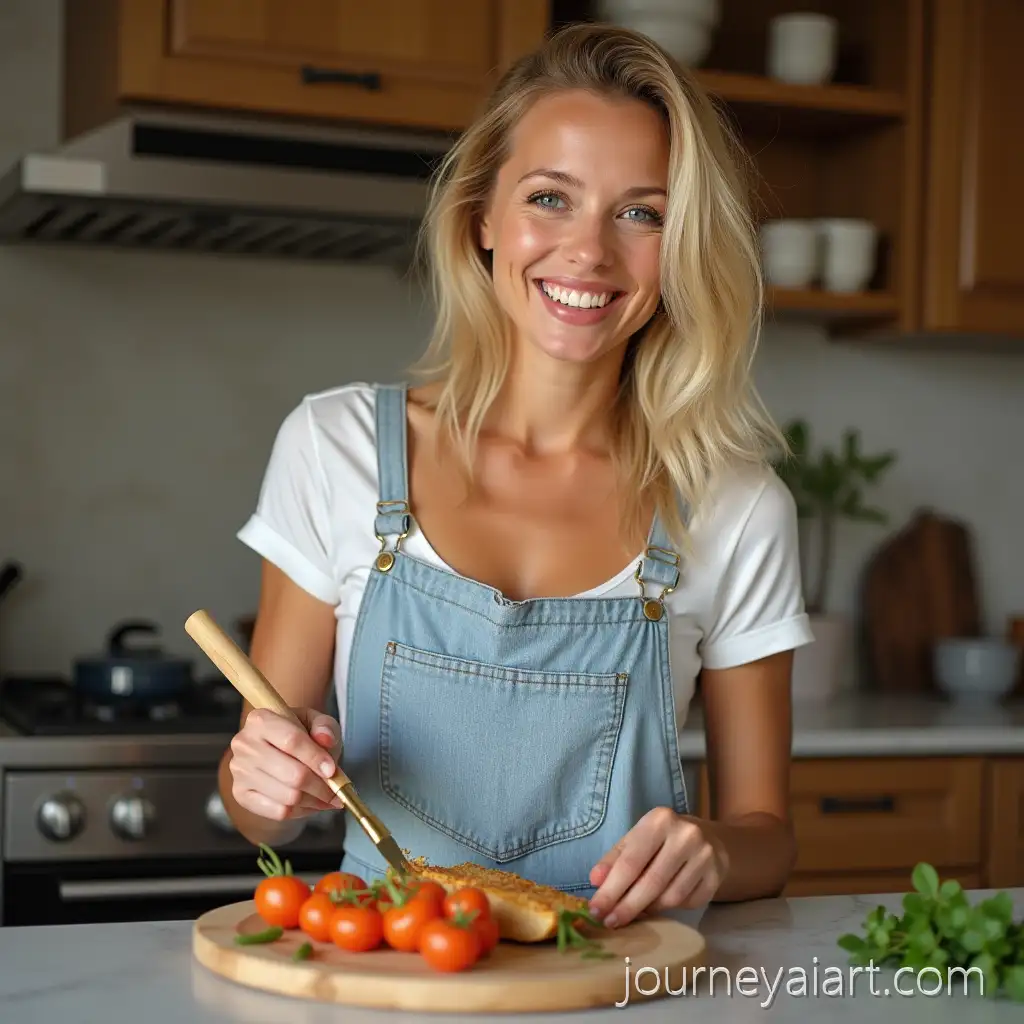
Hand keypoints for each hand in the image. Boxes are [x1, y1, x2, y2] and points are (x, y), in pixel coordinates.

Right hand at [228, 706, 343, 821]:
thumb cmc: (301, 733)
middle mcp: (245, 744)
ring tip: (328, 798)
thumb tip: (325, 739)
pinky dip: (301, 811)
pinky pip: (278, 812)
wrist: (278, 749)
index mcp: (261, 719)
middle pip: (292, 774)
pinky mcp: (241, 794)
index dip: (316, 758)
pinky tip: (312, 804)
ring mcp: (239, 771)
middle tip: (337, 791)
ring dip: (314, 801)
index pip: (292, 741)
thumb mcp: (317, 722)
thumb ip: (325, 727)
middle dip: (321, 787)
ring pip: (287, 796)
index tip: (333, 771)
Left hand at [587, 807, 726, 927]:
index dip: (612, 889)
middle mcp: (685, 835)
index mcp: (659, 820)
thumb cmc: (662, 841)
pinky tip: (660, 904)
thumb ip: (614, 860)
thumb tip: (595, 880)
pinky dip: (670, 908)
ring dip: (648, 909)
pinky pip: (687, 903)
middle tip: (610, 922)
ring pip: (670, 897)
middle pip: (651, 882)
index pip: (631, 861)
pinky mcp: (716, 876)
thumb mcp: (635, 841)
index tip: (596, 910)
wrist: (709, 839)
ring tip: (635, 911)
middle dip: (627, 906)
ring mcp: (705, 856)